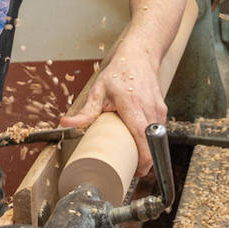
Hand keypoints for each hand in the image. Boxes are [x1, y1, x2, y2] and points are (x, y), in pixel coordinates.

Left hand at [58, 49, 167, 175]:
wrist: (139, 57)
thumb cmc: (118, 73)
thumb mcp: (98, 91)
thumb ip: (86, 112)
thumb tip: (66, 124)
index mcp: (131, 104)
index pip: (142, 136)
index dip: (144, 157)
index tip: (138, 170)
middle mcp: (148, 108)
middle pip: (152, 142)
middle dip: (146, 160)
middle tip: (132, 170)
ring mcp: (158, 109)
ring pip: (156, 138)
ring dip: (148, 150)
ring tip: (135, 158)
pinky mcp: (162, 110)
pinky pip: (158, 131)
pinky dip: (150, 139)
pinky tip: (140, 142)